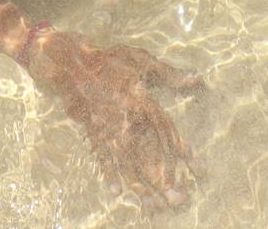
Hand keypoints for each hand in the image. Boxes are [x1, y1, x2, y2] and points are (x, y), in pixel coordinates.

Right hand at [26, 30, 201, 205]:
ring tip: (152, 205)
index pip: (167, 130)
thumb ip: (169, 74)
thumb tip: (196, 79)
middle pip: (149, 155)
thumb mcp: (142, 60)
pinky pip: (102, 159)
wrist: (71, 64)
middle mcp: (126, 119)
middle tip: (178, 198)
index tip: (196, 166)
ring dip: (141, 186)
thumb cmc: (110, 61)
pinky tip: (116, 192)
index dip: (182, 149)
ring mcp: (108, 129)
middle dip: (164, 178)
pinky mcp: (93, 134)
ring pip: (127, 163)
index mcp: (141, 100)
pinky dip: (109, 176)